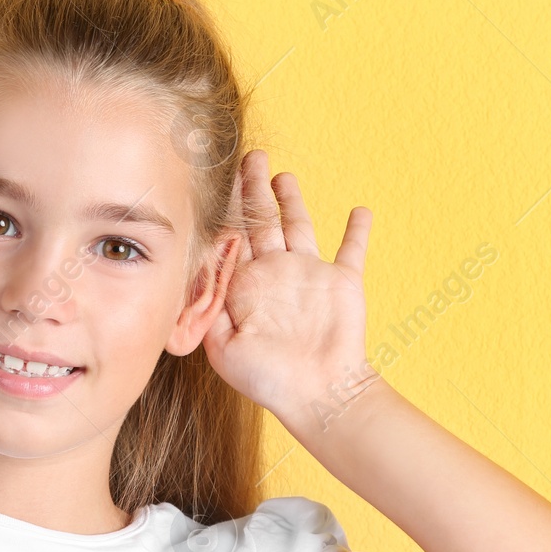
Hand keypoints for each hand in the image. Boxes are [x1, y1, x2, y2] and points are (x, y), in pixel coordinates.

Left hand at [202, 152, 378, 427]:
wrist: (318, 395)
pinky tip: (360, 210)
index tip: (212, 178)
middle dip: (253, 188)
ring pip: (299, 224)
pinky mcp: (343, 281)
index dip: (224, 208)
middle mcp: (276, 272)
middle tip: (247, 156)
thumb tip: (189, 277)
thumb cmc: (268, 379)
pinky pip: (353, 249)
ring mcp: (310, 274)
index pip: (231, 236)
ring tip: (283, 174)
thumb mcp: (222, 347)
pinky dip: (358, 229)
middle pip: (262, 219)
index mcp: (246, 284)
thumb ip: (207, 309)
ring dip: (292, 199)